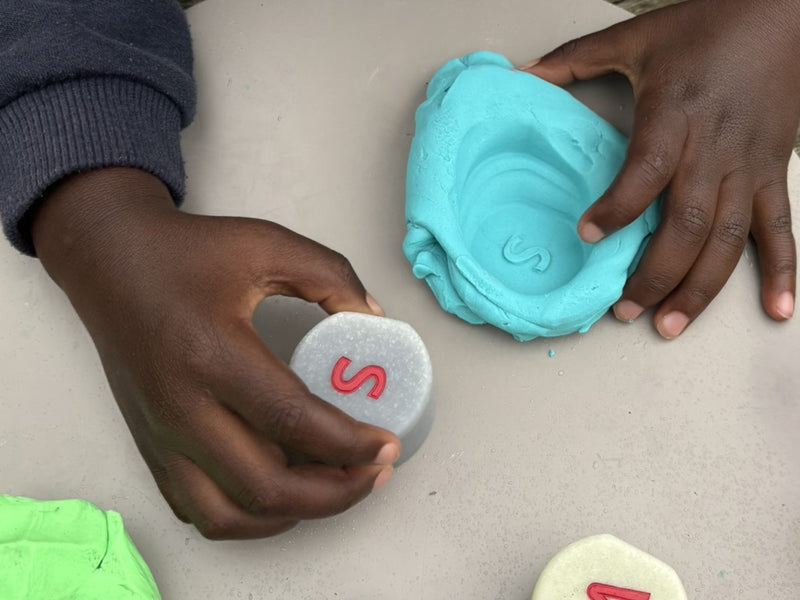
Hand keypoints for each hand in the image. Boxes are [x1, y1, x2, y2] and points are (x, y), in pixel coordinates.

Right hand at [31, 168, 399, 538]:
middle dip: (335, 493)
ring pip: (230, 516)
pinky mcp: (150, 446)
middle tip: (373, 472)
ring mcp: (161, 435)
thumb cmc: (185, 253)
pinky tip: (281, 493)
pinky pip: (198, 510)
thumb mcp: (266, 244)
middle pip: (266, 485)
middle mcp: (182, 406)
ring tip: (335, 488)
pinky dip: (247, 518)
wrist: (108, 261)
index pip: (293, 420)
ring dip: (292, 515)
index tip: (386, 443)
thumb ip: (330, 276)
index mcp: (213, 352)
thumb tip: (374, 319)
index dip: (351, 443)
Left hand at [522, 0, 798, 337]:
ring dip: (700, 288)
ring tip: (670, 325)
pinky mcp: (772, 172)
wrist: (783, 13)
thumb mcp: (635, 37)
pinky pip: (780, 228)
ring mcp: (748, 164)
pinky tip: (776, 310)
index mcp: (675, 113)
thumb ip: (576, 59)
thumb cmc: (707, 26)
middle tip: (624, 309)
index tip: (586, 234)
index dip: (618, 207)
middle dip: (654, 274)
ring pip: (728, 238)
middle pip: (686, 223)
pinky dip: (782, 271)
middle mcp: (714, 146)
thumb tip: (522, 76)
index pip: (646, 169)